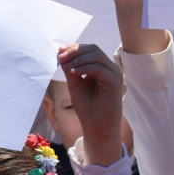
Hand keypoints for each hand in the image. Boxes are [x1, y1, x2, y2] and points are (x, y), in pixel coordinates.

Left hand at [56, 44, 122, 165]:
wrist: (96, 126)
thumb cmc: (87, 108)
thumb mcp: (74, 85)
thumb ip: (70, 69)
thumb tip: (61, 54)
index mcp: (100, 68)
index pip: (89, 50)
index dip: (73, 48)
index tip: (59, 51)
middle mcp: (109, 68)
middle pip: (93, 49)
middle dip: (74, 51)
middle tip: (60, 57)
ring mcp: (113, 74)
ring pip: (96, 56)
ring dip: (78, 58)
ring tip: (66, 66)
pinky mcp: (115, 81)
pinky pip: (99, 68)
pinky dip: (84, 68)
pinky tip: (73, 73)